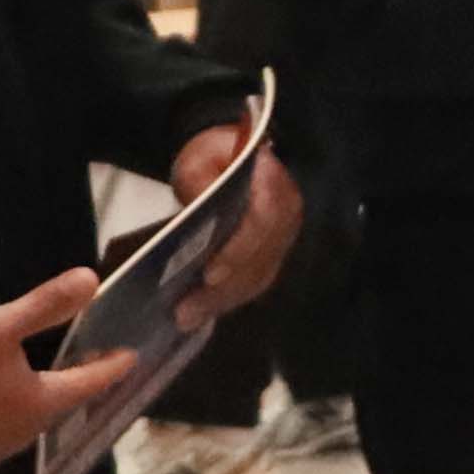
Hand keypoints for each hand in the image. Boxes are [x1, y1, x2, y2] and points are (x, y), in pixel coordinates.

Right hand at [0, 267, 117, 473]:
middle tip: (91, 364)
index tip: (130, 357)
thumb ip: (46, 305)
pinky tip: (1, 403)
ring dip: (41, 402)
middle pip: (61, 405)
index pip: (90, 383)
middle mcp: (25, 435)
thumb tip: (92, 279)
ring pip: (30, 422)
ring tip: (49, 381)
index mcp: (42, 404)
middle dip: (77, 384)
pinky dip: (9, 416)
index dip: (110, 367)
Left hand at [166, 121, 302, 321]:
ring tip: (186, 317)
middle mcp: (287, 214)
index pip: (263, 223)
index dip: (238, 251)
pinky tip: (201, 312)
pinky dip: (228, 299)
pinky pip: (255, 282)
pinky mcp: (273, 254)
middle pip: (260, 259)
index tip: (208, 275)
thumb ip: (200, 179)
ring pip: (258, 277)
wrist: (228, 157)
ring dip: (223, 300)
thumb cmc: (213, 156)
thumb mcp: (199, 158)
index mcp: (273, 184)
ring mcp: (283, 237)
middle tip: (185, 310)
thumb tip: (200, 207)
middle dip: (223, 288)